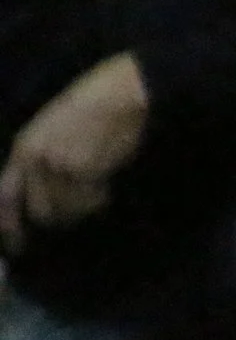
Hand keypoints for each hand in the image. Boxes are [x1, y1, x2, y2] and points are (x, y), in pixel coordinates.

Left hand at [0, 54, 148, 250]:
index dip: (8, 225)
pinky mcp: (84, 171)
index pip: (5, 197)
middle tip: (78, 209)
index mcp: (23, 148)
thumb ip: (40, 159)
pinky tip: (107, 181)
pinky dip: (100, 197)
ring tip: (97, 189)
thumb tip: (40, 191)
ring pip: (68, 209)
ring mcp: (59, 167)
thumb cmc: (90, 105)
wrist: (119, 94)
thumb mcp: (50, 130)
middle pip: (40, 211)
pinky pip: (92, 200)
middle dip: (59, 216)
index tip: (16, 245)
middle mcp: (35, 161)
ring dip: (83, 206)